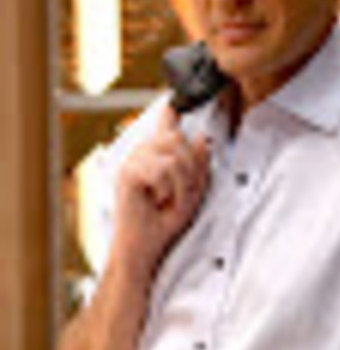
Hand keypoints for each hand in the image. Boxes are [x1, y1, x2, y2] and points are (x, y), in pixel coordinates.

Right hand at [109, 105, 210, 285]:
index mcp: (156, 155)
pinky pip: (163, 170)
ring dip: (181, 183)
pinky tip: (158, 201)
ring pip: (173, 155)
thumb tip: (201, 136)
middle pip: (177, 139)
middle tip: (181, 193)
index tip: (174, 101)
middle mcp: (142, 153)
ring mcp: (133, 161)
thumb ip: (198, 164)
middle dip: (190, 168)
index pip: (166, 125)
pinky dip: (169, 189)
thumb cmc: (164, 220)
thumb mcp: (192, 189)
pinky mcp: (128, 173)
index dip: (171, 111)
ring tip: (169, 200)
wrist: (145, 248)